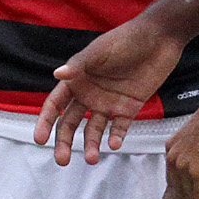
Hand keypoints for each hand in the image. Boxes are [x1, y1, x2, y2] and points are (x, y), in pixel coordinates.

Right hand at [33, 18, 183, 165]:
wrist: (159, 38)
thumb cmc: (125, 39)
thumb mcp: (99, 51)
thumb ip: (79, 65)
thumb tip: (57, 74)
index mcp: (76, 80)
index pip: (55, 104)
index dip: (46, 121)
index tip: (39, 139)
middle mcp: (89, 94)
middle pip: (70, 123)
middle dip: (64, 142)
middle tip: (62, 160)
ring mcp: (108, 102)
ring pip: (93, 130)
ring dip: (90, 145)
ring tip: (91, 159)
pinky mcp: (128, 107)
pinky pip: (119, 127)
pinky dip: (115, 137)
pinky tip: (114, 144)